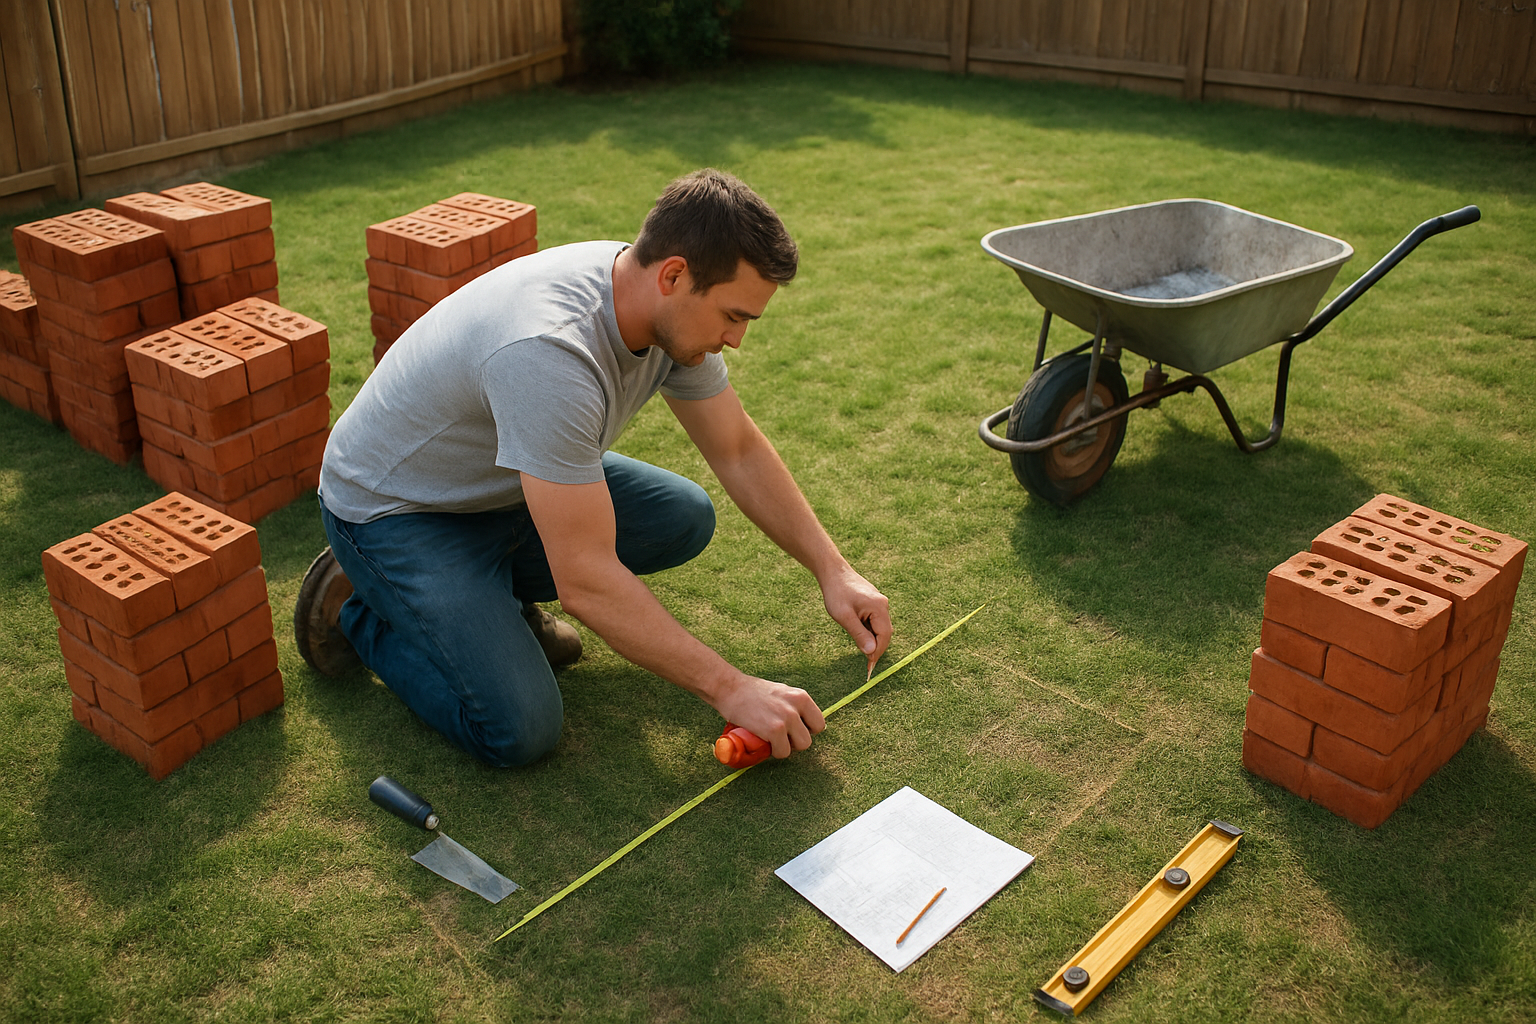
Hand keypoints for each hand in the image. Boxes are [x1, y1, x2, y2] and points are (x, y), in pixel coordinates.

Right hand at [711, 674, 825, 759]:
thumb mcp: (780, 692)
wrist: (730, 689)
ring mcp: (787, 718)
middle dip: (795, 741)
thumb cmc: (752, 692)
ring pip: (800, 746)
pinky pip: (783, 752)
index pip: (819, 723)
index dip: (806, 730)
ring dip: (786, 747)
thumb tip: (801, 721)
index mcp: (801, 696)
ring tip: (772, 740)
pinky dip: (774, 752)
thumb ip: (792, 704)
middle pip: (809, 738)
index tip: (793, 731)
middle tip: (780, 737)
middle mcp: (797, 706)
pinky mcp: (774, 730)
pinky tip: (764, 743)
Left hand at [821, 566, 891, 673]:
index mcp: (879, 607)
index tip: (869, 666)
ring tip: (859, 645)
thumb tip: (871, 652)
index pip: (884, 635)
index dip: (878, 652)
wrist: (832, 572)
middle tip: (866, 662)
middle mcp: (883, 604)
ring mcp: (879, 602)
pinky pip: (875, 620)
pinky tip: (857, 630)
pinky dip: (869, 629)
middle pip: (885, 632)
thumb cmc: (836, 593)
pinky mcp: (873, 602)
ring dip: (871, 638)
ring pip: (879, 627)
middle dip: (876, 647)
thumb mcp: (844, 617)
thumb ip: (858, 634)